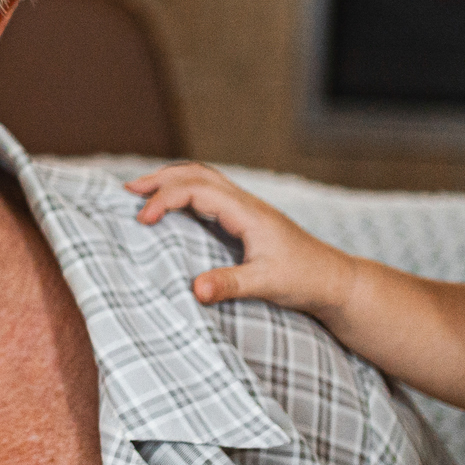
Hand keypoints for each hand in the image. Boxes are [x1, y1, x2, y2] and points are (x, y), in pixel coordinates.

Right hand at [127, 162, 356, 316]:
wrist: (336, 280)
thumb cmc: (305, 280)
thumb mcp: (266, 284)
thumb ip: (229, 285)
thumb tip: (193, 291)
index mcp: (248, 213)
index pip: (197, 190)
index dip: (165, 199)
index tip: (142, 219)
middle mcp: (246, 204)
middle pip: (197, 174)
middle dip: (160, 178)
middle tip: (128, 191)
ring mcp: (247, 209)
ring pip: (204, 179)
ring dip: (171, 180)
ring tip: (142, 191)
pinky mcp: (247, 219)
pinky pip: (210, 193)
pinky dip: (184, 191)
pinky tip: (173, 206)